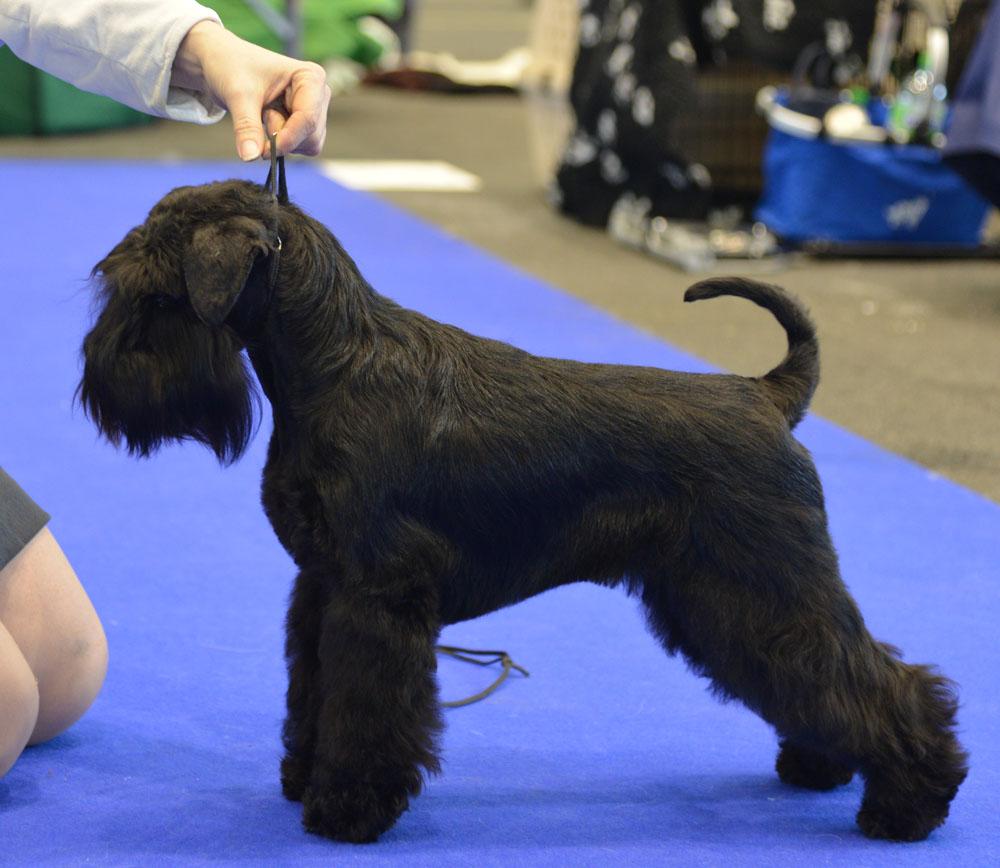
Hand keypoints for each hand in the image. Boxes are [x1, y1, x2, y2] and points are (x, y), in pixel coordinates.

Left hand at [172, 21, 330, 160]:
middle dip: (284, 138)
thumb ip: (247, 127)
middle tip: (261, 116)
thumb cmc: (231, 67)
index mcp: (310, 77)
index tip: (263, 151)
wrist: (222, 62)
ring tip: (264, 113)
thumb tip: (250, 157)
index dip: (288, 138)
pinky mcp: (306, 124)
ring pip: (308, 145)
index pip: (308, 119)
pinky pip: (301, 148)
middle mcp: (319, 94)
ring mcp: (314, 110)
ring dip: (282, 140)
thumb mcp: (237, 95)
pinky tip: (269, 121)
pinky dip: (282, 144)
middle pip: (312, 136)